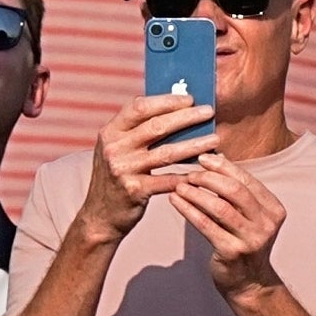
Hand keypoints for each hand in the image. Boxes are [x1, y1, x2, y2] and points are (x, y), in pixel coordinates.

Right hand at [80, 91, 221, 237]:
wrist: (99, 216)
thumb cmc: (117, 177)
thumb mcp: (118, 149)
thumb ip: (138, 131)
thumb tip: (177, 109)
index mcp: (110, 132)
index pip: (139, 107)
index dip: (166, 100)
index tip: (190, 98)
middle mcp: (114, 148)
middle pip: (156, 126)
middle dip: (187, 117)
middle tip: (209, 112)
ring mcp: (122, 169)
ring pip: (167, 152)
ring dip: (195, 144)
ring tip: (215, 139)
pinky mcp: (134, 190)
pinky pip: (168, 179)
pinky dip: (188, 175)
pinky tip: (205, 171)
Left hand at [164, 154, 290, 298]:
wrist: (250, 283)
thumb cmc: (245, 245)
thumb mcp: (250, 217)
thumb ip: (238, 193)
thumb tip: (217, 160)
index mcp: (273, 209)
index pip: (247, 180)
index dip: (224, 167)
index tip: (204, 159)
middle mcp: (266, 224)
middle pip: (235, 191)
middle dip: (209, 178)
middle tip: (190, 174)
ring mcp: (251, 239)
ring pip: (220, 207)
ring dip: (196, 193)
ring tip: (179, 185)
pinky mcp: (232, 252)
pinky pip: (206, 225)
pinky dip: (189, 210)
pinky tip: (176, 201)